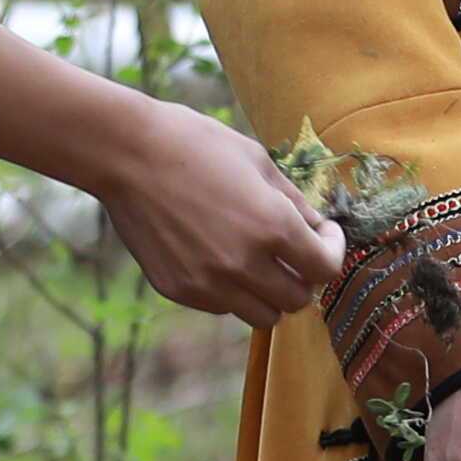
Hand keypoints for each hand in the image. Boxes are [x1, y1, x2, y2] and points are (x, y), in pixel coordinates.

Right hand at [97, 103, 342, 324]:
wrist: (127, 155)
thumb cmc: (196, 145)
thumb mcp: (258, 162)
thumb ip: (294, 202)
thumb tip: (317, 227)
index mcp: (273, 227)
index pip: (325, 270)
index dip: (333, 251)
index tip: (324, 234)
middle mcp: (244, 264)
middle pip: (298, 300)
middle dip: (304, 277)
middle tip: (295, 252)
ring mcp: (210, 283)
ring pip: (263, 316)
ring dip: (270, 293)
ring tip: (260, 263)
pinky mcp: (181, 291)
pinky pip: (223, 307)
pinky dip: (232, 292)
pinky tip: (220, 258)